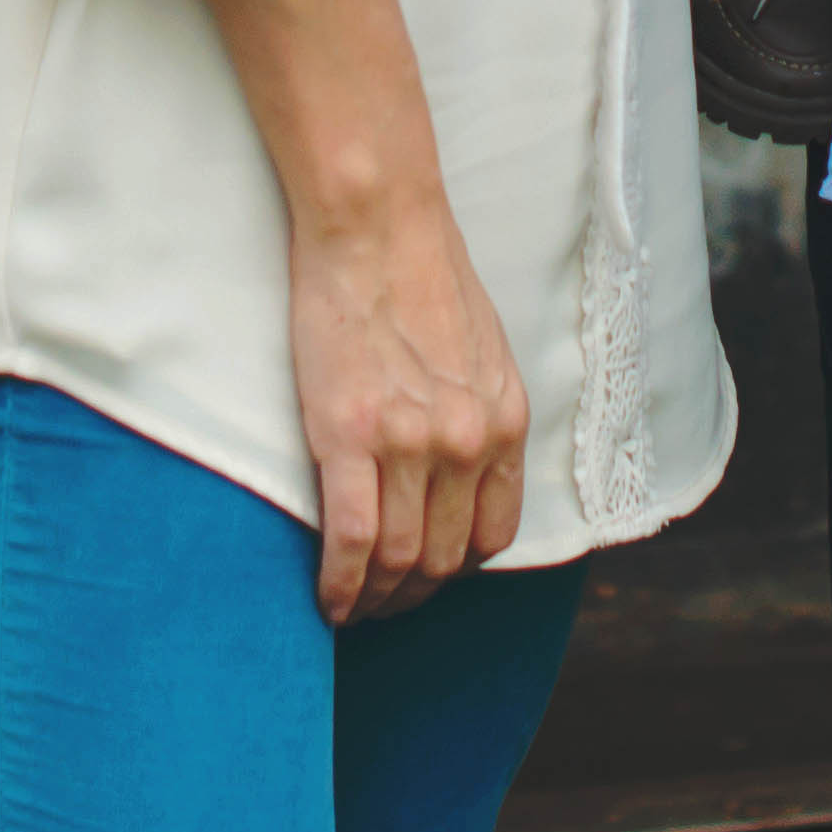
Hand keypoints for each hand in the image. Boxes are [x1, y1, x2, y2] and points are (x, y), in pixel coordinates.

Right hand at [286, 189, 529, 621]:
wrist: (375, 223)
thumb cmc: (419, 271)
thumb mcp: (482, 350)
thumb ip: (478, 412)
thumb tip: (460, 465)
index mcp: (503, 421)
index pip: (491, 533)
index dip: (455, 568)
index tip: (425, 575)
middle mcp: (468, 442)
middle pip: (444, 558)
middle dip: (412, 595)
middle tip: (381, 605)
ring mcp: (412, 444)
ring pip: (399, 561)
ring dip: (374, 600)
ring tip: (351, 608)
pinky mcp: (351, 437)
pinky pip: (353, 542)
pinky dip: (341, 585)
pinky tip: (328, 598)